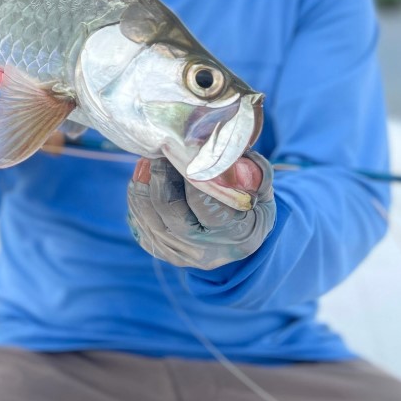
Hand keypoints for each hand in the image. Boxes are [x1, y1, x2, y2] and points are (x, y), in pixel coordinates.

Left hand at [126, 151, 275, 269]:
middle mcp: (204, 250)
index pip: (204, 201)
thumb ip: (251, 172)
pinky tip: (145, 176)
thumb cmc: (250, 207)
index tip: (181, 147)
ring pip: (146, 213)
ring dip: (143, 181)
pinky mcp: (159, 249)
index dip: (189, 172)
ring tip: (149, 159)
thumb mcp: (263, 191)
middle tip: (161, 149)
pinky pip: (138, 219)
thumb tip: (228, 150)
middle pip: (169, 208)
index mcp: (236, 235)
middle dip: (161, 174)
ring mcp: (178, 254)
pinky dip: (138, 194)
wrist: (238, 241)